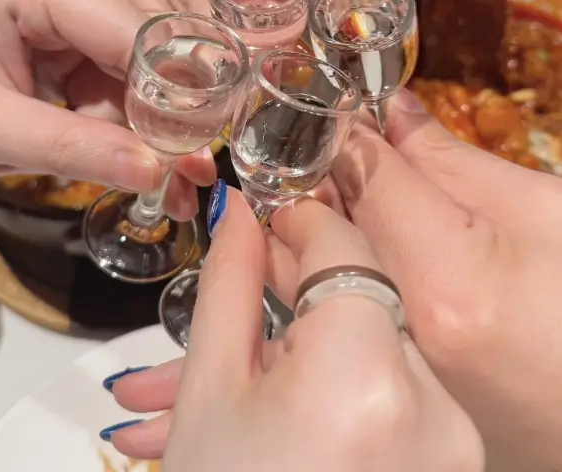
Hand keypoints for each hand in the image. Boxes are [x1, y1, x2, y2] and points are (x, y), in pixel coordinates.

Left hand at [0, 0, 214, 216]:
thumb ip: (71, 148)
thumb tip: (154, 171)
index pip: (131, 32)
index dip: (174, 91)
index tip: (204, 147)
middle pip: (136, 53)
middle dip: (156, 122)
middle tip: (185, 179)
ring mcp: (61, 5)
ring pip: (127, 74)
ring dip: (134, 132)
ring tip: (145, 184)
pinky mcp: (61, 34)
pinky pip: (106, 82)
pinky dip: (109, 125)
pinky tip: (110, 157)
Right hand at [104, 188, 480, 471]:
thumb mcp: (210, 390)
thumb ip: (229, 284)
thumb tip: (240, 213)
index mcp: (365, 375)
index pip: (345, 249)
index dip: (301, 220)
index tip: (269, 214)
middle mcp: (430, 406)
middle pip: (366, 295)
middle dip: (303, 280)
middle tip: (254, 276)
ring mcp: (450, 438)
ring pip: (377, 340)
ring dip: (319, 330)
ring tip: (256, 350)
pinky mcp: (450, 457)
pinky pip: (395, 385)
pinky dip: (346, 373)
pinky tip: (293, 386)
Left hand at [315, 90, 561, 471]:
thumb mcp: (544, 209)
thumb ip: (452, 161)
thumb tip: (390, 114)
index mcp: (446, 279)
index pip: (366, 181)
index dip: (351, 135)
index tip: (346, 111)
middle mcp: (405, 332)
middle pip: (337, 228)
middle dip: (329, 175)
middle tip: (339, 141)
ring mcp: (394, 369)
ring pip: (323, 273)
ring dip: (323, 221)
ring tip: (345, 187)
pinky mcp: (397, 387)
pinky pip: (343, 311)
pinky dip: (336, 268)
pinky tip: (359, 241)